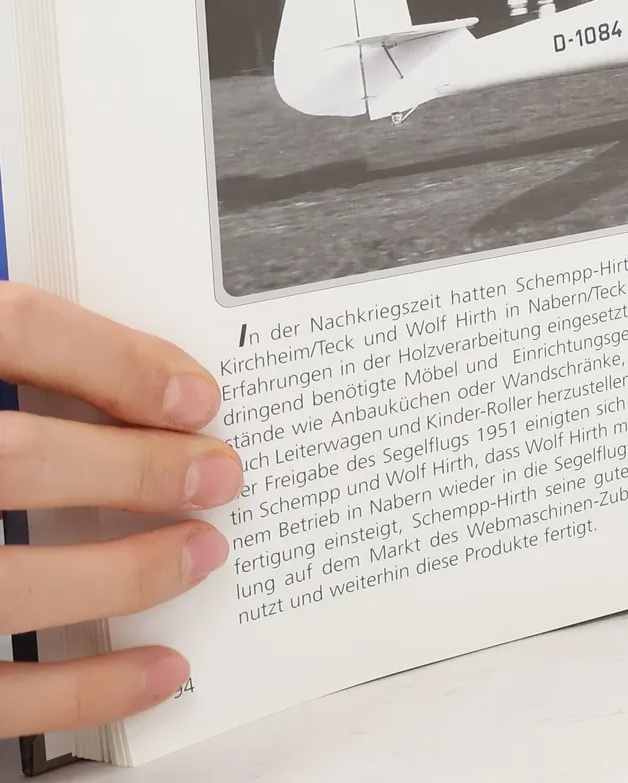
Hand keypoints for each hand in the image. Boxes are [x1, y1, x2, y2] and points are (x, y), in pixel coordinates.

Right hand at [0, 285, 238, 737]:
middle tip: (216, 471)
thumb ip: (1, 361)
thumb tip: (123, 372)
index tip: (190, 390)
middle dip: (135, 468)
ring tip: (198, 552)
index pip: (9, 328)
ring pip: (6, 581)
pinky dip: (80, 689)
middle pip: (17, 457)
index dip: (113, 356)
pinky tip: (150, 670)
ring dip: (124, 572)